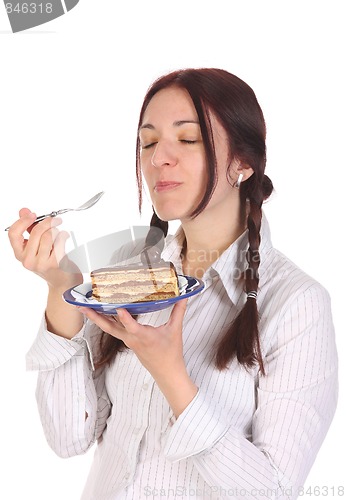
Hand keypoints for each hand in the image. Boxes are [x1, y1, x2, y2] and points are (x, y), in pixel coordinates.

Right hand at [7, 208, 81, 289]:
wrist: (63, 282)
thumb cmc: (50, 263)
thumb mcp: (36, 247)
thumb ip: (29, 229)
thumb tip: (24, 211)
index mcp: (20, 254)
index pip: (13, 234)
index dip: (22, 221)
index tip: (33, 215)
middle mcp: (28, 260)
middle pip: (36, 232)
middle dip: (47, 222)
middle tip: (55, 219)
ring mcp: (41, 263)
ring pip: (49, 235)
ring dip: (57, 230)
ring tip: (59, 234)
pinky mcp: (55, 263)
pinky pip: (60, 240)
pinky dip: (64, 235)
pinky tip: (64, 237)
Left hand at [80, 299, 197, 416]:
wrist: (167, 374)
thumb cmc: (170, 354)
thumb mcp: (175, 330)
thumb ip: (179, 311)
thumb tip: (184, 295)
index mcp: (143, 336)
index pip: (131, 326)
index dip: (125, 317)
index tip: (118, 308)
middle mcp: (132, 339)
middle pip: (109, 327)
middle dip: (95, 317)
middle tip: (83, 307)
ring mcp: (129, 342)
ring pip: (110, 329)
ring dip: (98, 319)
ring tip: (86, 309)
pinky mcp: (129, 343)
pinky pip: (116, 331)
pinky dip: (108, 322)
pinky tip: (105, 314)